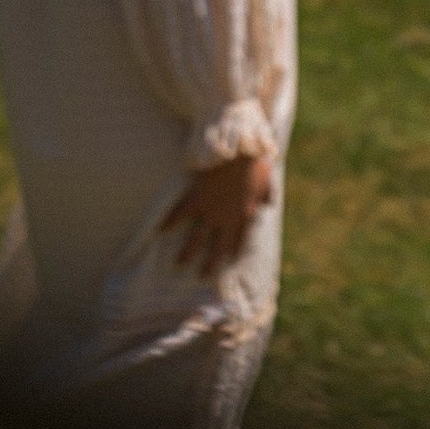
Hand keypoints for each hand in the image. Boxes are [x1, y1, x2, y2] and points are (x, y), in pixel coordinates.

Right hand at [161, 151, 274, 275]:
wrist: (238, 151)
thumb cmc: (254, 163)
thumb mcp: (267, 181)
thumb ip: (267, 195)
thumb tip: (268, 205)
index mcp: (245, 215)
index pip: (240, 239)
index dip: (234, 251)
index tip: (229, 261)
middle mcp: (227, 218)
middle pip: (218, 247)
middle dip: (211, 263)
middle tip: (203, 277)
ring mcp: (210, 209)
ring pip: (198, 236)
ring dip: (188, 251)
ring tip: (179, 264)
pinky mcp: (196, 197)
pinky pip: (181, 212)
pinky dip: (170, 220)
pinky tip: (160, 230)